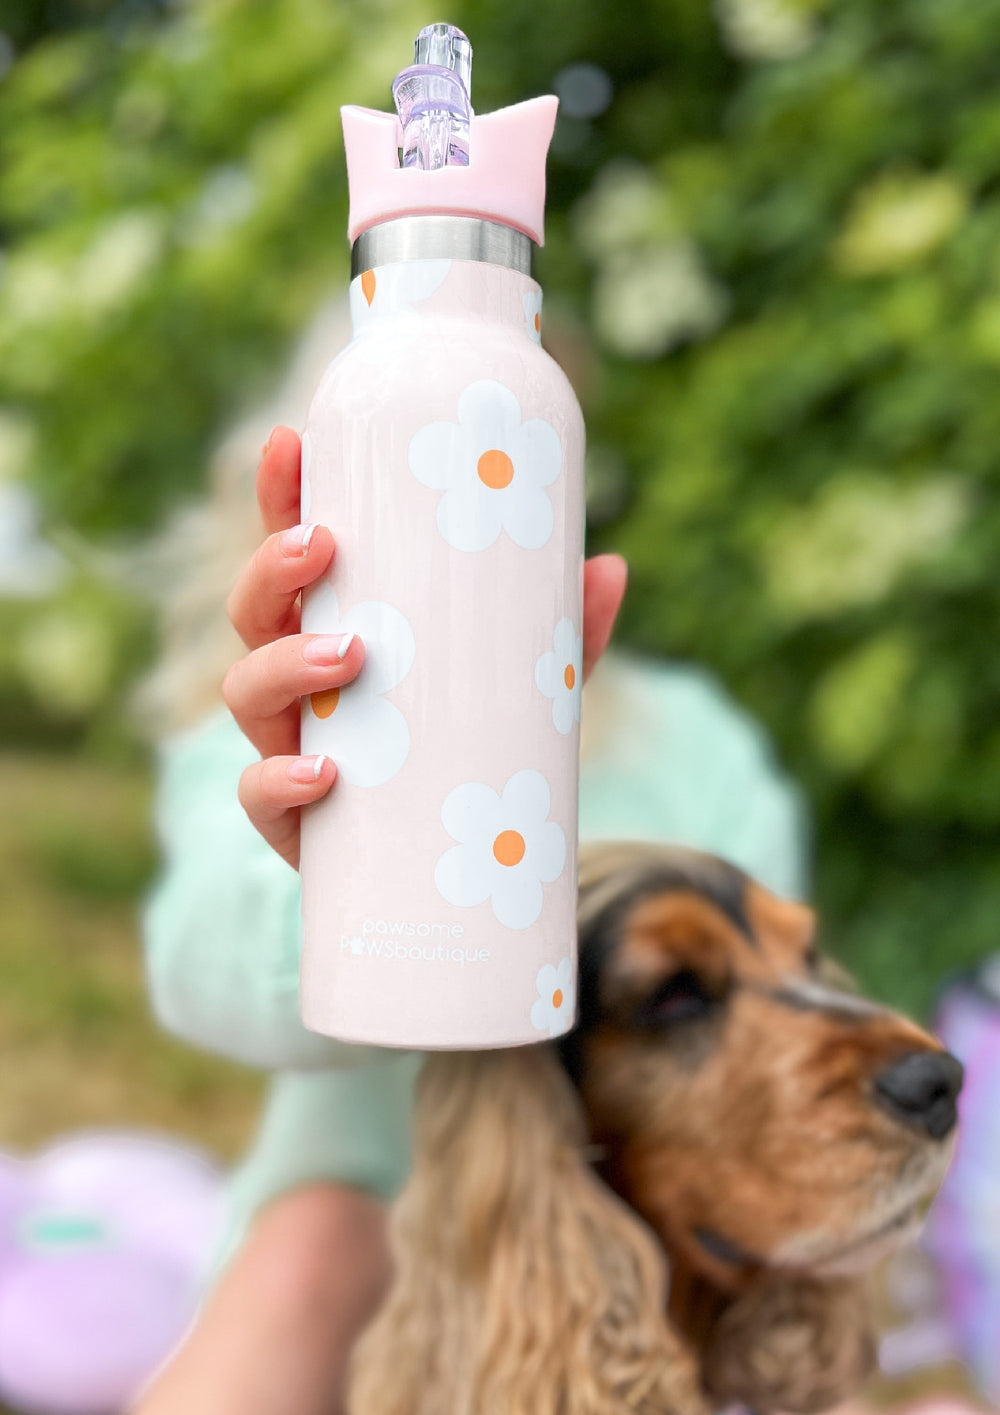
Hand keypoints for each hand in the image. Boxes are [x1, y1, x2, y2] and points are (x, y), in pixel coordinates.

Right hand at [224, 427, 627, 867]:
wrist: (457, 868)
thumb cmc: (473, 751)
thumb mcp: (526, 687)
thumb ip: (565, 636)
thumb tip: (610, 567)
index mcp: (336, 628)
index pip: (293, 554)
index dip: (279, 495)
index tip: (291, 440)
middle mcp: (297, 683)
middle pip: (252, 611)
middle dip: (272, 569)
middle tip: (324, 547)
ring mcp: (287, 748)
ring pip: (243, 692)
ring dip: (284, 665)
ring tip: (351, 656)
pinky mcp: (293, 822)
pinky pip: (258, 797)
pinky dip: (279, 783)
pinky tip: (324, 775)